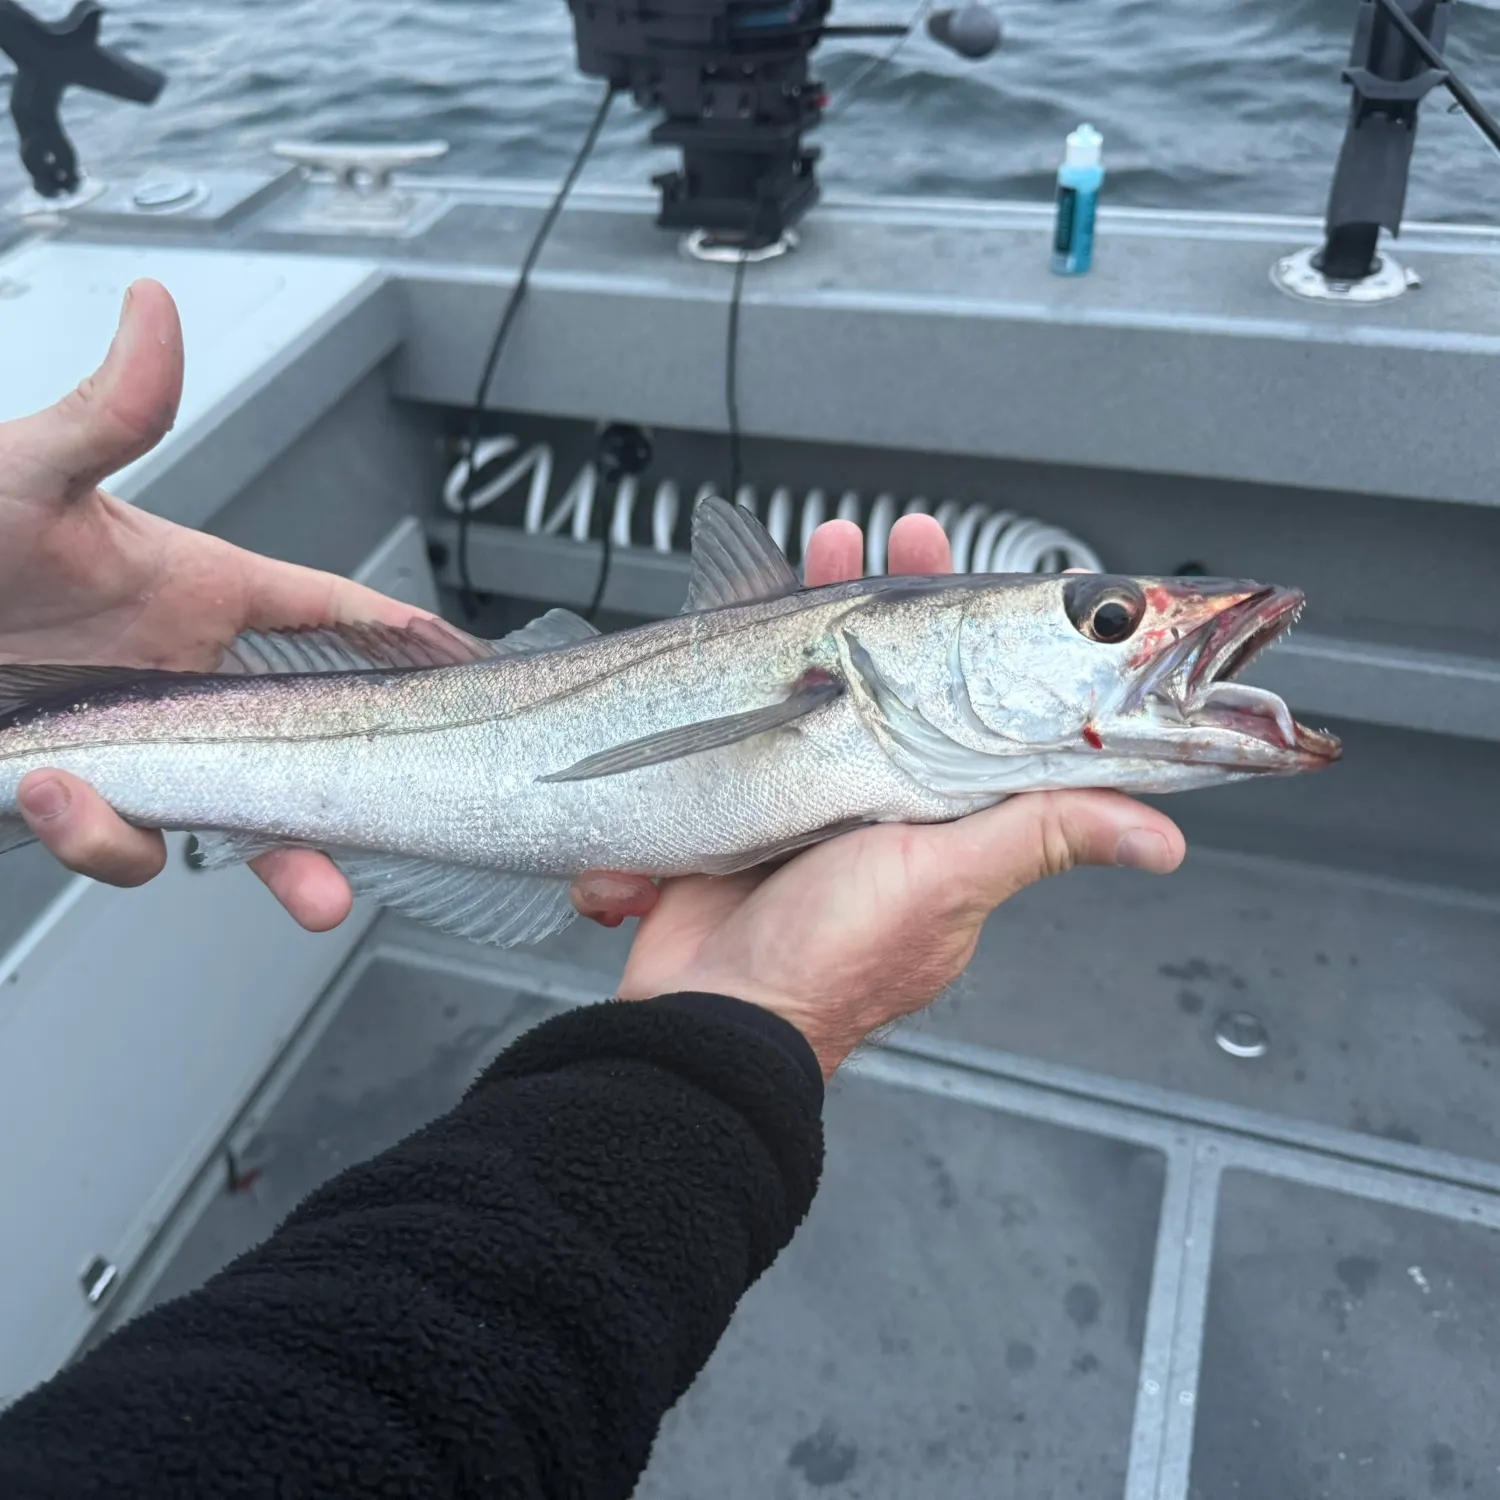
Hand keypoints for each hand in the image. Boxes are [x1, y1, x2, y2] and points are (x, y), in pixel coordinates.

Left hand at [0, 281, 454, 928]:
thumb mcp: (29, 475)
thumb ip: (110, 411)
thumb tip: (155, 310)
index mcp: (196, 592)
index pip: (327, 611)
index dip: (398, 638)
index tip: (459, 667)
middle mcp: (182, 677)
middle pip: (294, 754)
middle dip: (329, 822)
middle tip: (342, 880)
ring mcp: (136, 740)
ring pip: (210, 820)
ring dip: (173, 841)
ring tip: (77, 793)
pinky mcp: (83, 789)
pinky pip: (122, 840)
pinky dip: (97, 836)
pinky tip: (50, 795)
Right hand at [614, 515, 1186, 1076]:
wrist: (711, 1009)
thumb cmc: (836, 954)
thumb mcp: (950, 880)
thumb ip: (1042, 836)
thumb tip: (1163, 842)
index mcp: (946, 816)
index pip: (978, 708)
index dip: (977, 639)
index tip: (976, 576)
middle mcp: (882, 801)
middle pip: (892, 681)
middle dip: (885, 605)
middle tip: (885, 541)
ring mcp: (808, 798)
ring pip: (817, 688)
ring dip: (814, 620)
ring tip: (820, 555)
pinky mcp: (744, 801)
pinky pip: (749, 725)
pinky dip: (748, 676)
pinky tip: (745, 621)